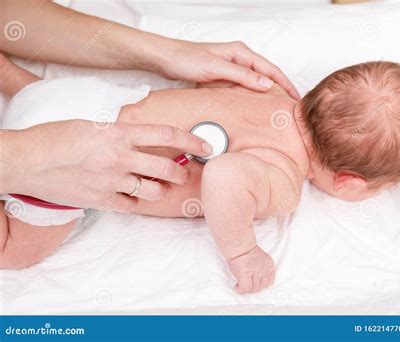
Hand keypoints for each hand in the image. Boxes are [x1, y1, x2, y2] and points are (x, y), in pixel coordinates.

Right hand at [0, 120, 211, 209]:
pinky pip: (132, 206)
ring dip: (162, 189)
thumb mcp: (92, 124)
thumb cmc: (54, 138)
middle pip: (167, 167)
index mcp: (119, 132)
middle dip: (182, 171)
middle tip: (183, 172)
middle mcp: (120, 156)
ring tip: (158, 186)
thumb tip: (139, 139)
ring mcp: (112, 180)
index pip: (166, 134)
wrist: (26, 160)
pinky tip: (134, 197)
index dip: (191, 141)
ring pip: (154, 190)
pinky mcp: (102, 200)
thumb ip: (119, 132)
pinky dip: (138, 203)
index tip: (205, 146)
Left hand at [155, 39, 299, 99]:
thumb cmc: (187, 59)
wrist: (166, 59)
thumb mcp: (216, 67)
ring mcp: (231, 68)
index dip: (285, 85)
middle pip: (266, 76)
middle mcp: (239, 59)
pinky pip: (243, 88)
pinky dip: (251, 97)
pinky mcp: (223, 77)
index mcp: (241, 53)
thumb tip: (266, 84)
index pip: (271, 69)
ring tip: (276, 111)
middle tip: (290, 109)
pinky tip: (254, 108)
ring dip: (266, 95)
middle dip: (280, 91)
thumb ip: (242, 75)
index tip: (295, 100)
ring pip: (255, 83)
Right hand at [227, 246, 274, 293]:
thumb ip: (262, 269)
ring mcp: (256, 272)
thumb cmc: (247, 251)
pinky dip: (240, 289)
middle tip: (245, 283)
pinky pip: (245, 288)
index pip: (269, 283)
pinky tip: (237, 286)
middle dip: (252, 287)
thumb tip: (257, 282)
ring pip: (252, 289)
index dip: (260, 285)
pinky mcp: (246, 273)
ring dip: (245, 288)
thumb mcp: (261, 259)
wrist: (239, 245)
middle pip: (260, 287)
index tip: (254, 283)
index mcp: (270, 265)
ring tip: (241, 283)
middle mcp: (264, 269)